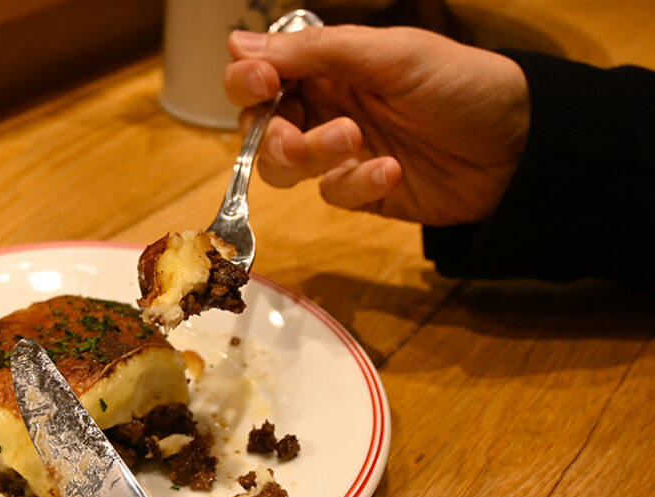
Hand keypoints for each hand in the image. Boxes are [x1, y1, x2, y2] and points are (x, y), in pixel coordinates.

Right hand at [225, 25, 530, 224]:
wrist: (520, 146)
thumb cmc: (461, 84)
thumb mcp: (390, 54)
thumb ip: (314, 51)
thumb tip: (236, 42)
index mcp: (329, 66)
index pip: (261, 74)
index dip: (248, 81)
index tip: (261, 83)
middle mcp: (326, 107)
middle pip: (262, 127)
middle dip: (274, 133)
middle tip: (299, 134)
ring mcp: (341, 153)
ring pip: (287, 167)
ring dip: (311, 156)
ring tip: (355, 141)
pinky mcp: (361, 192)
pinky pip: (333, 195)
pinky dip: (358, 184)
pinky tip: (392, 172)